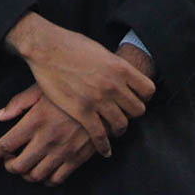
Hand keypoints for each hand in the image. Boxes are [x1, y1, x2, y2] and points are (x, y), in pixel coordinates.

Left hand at [0, 84, 93, 186]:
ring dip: (26, 174)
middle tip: (8, 159)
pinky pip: (57, 179)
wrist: (102, 94)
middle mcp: (47, 139)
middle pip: (18, 166)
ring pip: (35, 176)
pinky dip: (46, 179)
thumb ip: (18, 103)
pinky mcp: (77, 158)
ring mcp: (63, 151)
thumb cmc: (69, 86)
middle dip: (8, 165)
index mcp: (35, 120)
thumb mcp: (41, 88)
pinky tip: (44, 169)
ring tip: (25, 164)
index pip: (6, 144)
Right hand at [4, 13, 154, 157]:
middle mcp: (113, 85)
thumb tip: (121, 75)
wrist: (46, 48)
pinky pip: (100, 135)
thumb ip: (114, 66)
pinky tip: (104, 150)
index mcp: (121, 68)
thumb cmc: (71, 45)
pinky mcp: (81, 111)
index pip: (148, 90)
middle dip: (131, 113)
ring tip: (113, 129)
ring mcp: (98, 99)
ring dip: (118, 129)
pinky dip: (104, 145)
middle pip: (138, 110)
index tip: (136, 99)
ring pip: (122, 125)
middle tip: (123, 113)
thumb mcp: (101, 51)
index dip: (144, 97)